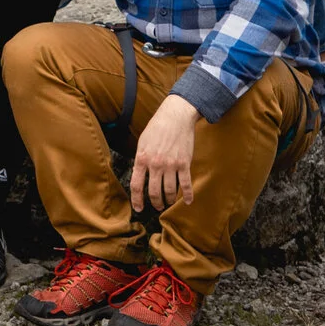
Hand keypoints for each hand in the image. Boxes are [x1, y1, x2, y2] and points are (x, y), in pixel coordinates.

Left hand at [129, 94, 198, 211]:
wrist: (175, 117)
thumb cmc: (157, 128)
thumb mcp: (142, 142)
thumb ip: (140, 159)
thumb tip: (138, 174)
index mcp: (142, 158)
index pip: (136, 185)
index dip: (137, 200)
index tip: (139, 208)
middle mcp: (155, 164)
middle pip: (153, 192)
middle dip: (155, 202)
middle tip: (157, 206)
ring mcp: (170, 165)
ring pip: (169, 190)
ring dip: (168, 200)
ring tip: (168, 203)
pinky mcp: (184, 163)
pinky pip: (185, 184)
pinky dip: (187, 195)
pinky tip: (187, 201)